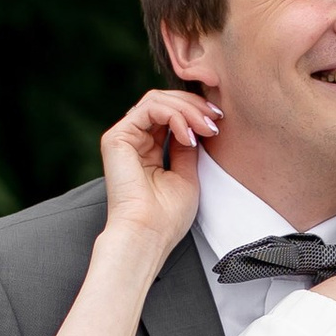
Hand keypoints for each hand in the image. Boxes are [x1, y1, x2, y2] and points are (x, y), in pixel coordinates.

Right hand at [95, 86, 217, 255]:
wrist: (148, 235)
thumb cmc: (168, 216)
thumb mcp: (188, 174)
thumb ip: (188, 146)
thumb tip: (197, 123)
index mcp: (148, 149)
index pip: (170, 114)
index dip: (196, 110)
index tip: (219, 120)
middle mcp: (134, 141)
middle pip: (164, 101)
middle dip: (194, 105)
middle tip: (216, 119)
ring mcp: (123, 138)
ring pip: (157, 100)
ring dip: (188, 109)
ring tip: (205, 127)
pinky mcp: (116, 138)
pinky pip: (150, 109)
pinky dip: (174, 115)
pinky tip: (188, 135)